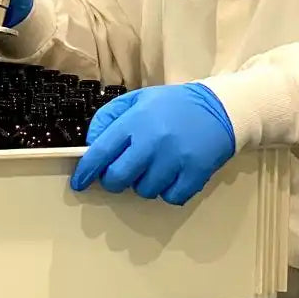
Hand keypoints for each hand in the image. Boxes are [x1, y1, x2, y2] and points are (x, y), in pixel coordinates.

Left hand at [70, 82, 235, 204]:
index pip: (101, 152)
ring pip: (144, 190)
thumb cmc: (173, 105)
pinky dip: (167, 191)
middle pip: (118, 177)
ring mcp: (175, 159)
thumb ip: (109, 117)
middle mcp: (153, 141)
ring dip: (143, 184)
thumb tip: (91, 144)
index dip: (87, 171)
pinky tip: (171, 175)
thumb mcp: (136, 100)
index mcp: (136, 120)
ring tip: (154, 166)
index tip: (80, 182)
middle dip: (113, 180)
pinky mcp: (195, 173)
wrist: (218, 108)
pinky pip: (170, 197)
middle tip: (120, 174)